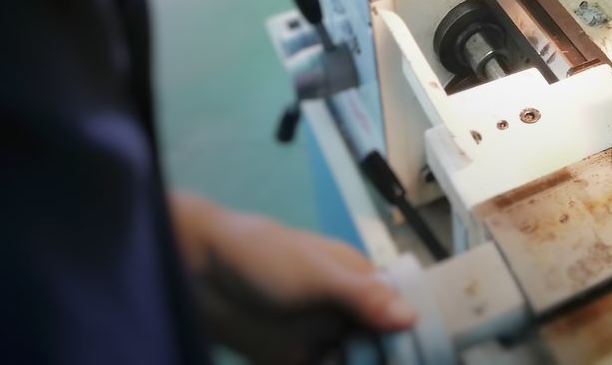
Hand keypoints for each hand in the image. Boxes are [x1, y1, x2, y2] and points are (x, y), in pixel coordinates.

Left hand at [170, 192, 414, 364]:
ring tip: (323, 362)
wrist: (199, 269)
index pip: (396, 320)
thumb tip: (412, 318)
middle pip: (375, 351)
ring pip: (347, 361)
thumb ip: (362, 297)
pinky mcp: (288, 360)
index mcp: (359, 285)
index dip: (406, 346)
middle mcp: (343, 315)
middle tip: (357, 362)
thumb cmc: (266, 257)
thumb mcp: (318, 274)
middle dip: (378, 362)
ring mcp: (316, 340)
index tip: (408, 363)